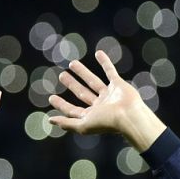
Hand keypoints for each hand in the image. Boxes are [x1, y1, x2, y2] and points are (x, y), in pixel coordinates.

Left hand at [48, 50, 165, 150]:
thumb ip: (67, 123)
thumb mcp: (83, 125)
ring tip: (72, 63)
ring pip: (93, 81)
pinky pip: (110, 71)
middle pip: (82, 93)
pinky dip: (105, 62)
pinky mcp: (119, 85)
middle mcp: (100, 106)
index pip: (73, 110)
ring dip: (83, 72)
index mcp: (92, 116)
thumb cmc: (106, 123)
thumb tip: (50, 120)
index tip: (51, 98)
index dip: (62, 105)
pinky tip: (98, 53)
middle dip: (72, 85)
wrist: (129, 116)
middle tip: (62, 75)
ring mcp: (110, 95)